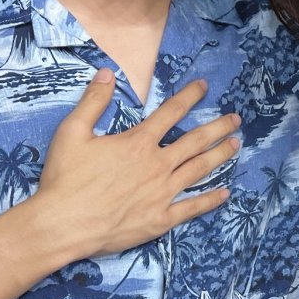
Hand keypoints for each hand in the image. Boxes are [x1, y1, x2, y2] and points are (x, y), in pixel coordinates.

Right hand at [36, 70, 240, 255]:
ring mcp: (162, 193)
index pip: (170, 113)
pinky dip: (210, 200)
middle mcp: (157, 165)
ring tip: (236, 145)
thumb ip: (93, 101)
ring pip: (199, 170)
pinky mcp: (160, 219)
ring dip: (220, 155)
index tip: (205, 87)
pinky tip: (225, 193)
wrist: (62, 224)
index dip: (190, 97)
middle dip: (218, 127)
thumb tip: (107, 73)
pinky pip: (191, 208)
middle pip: (195, 141)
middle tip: (236, 119)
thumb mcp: (72, 132)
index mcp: (138, 143)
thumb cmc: (65, 179)